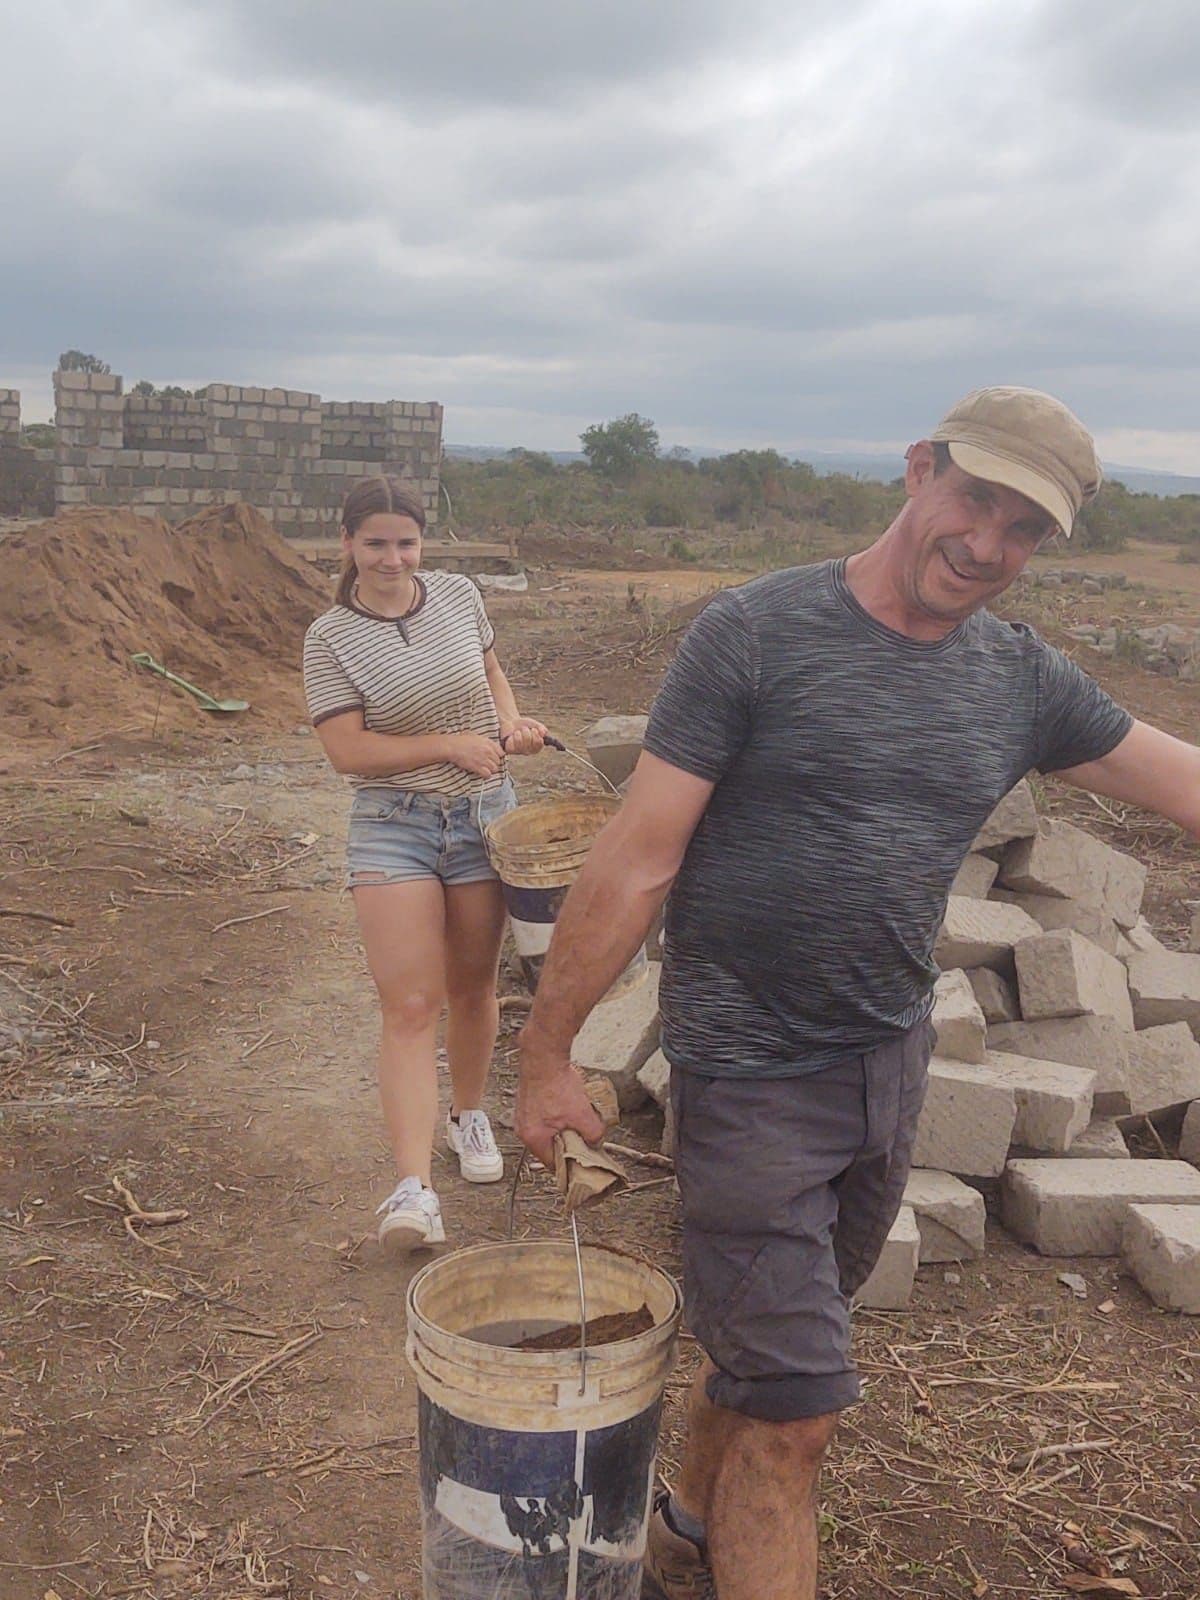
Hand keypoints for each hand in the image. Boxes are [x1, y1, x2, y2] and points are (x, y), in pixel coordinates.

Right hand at [443, 733, 504, 777]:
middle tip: (488, 765)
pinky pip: (488, 774)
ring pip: (495, 769)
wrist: (452, 747)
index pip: (501, 752)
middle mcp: (488, 751)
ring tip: (485, 769)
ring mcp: (483, 759)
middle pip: (498, 762)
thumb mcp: (475, 736)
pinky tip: (482, 773)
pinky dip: (486, 775)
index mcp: (488, 743)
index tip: (494, 758)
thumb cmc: (461, 740)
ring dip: (491, 770)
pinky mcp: (478, 767)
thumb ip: (484, 741)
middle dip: (494, 764)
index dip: (498, 756)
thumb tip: (489, 745)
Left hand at [500, 717, 547, 755]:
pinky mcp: (510, 750)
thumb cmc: (524, 725)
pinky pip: (511, 743)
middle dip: (526, 732)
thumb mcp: (534, 725)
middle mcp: (528, 751)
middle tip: (524, 729)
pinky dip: (511, 736)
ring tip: (517, 732)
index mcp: (536, 747)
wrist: (511, 723)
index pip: (539, 743)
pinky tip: (511, 736)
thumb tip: (543, 733)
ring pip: (519, 741)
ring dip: (518, 733)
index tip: (533, 729)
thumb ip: (541, 728)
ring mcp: (519, 751)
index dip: (536, 735)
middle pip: (528, 741)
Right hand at [516, 1028, 605, 1166]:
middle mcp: (523, 1128)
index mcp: (533, 1138)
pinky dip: (558, 1113)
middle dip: (568, 1142)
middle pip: (551, 1146)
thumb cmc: (556, 1084)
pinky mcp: (528, 1100)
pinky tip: (568, 1103)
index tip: (583, 1163)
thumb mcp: (583, 1115)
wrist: (544, 1055)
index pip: (553, 1164)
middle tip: (583, 1138)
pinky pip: (546, 1115)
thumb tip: (597, 1141)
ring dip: (564, 1126)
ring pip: (549, 1130)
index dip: (570, 1165)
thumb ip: (593, 1134)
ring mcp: (523, 1114)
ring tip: (577, 1117)